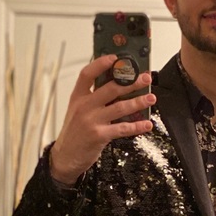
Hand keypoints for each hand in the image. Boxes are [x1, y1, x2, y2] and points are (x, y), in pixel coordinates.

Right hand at [49, 55, 155, 184]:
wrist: (65, 157)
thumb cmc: (75, 132)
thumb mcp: (77, 110)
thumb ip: (93, 97)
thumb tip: (117, 85)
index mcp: (78, 97)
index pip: (87, 74)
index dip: (100, 64)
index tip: (115, 58)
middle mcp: (84, 106)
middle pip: (110, 89)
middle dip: (131, 82)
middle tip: (146, 78)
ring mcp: (91, 121)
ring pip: (120, 107)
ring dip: (138, 102)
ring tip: (151, 98)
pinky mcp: (99, 136)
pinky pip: (122, 128)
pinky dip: (137, 126)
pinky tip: (147, 124)